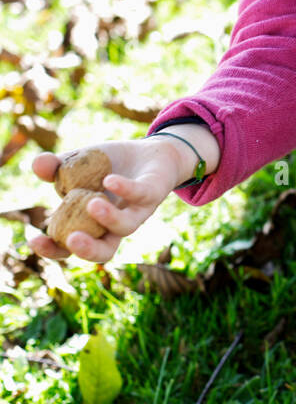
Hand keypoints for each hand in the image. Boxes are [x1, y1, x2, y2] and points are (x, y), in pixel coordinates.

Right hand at [29, 136, 196, 263]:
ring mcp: (137, 212)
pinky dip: (125, 189)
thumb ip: (54, 166)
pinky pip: (141, 195)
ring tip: (92, 203)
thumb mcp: (76, 163)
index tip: (34, 240)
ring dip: (108, 218)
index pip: (71, 247)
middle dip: (87, 250)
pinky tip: (109, 181)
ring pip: (126, 226)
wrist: (150, 152)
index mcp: (91, 223)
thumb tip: (38, 165)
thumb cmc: (109, 165)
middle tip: (71, 240)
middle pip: (103, 251)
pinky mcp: (153, 194)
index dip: (53, 249)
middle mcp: (115, 225)